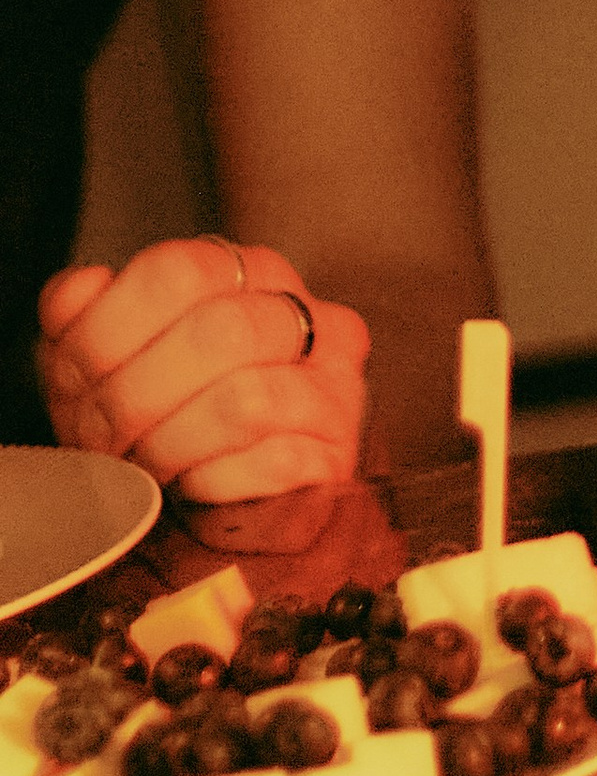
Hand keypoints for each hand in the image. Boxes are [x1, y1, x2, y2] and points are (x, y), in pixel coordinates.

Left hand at [35, 237, 368, 500]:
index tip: (79, 378)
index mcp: (252, 272)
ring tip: (145, 462)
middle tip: (100, 435)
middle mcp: (309, 318)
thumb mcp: (104, 356)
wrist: (217, 506)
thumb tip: (84, 288)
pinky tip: (190, 485)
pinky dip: (212, 482)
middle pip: (222, 332)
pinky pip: (272, 464)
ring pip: (246, 401)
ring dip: (171, 444)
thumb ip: (80, 310)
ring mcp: (334, 387)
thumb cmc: (157, 416)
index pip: (180, 269)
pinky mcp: (337, 456)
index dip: (110, 329)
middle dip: (137, 397)